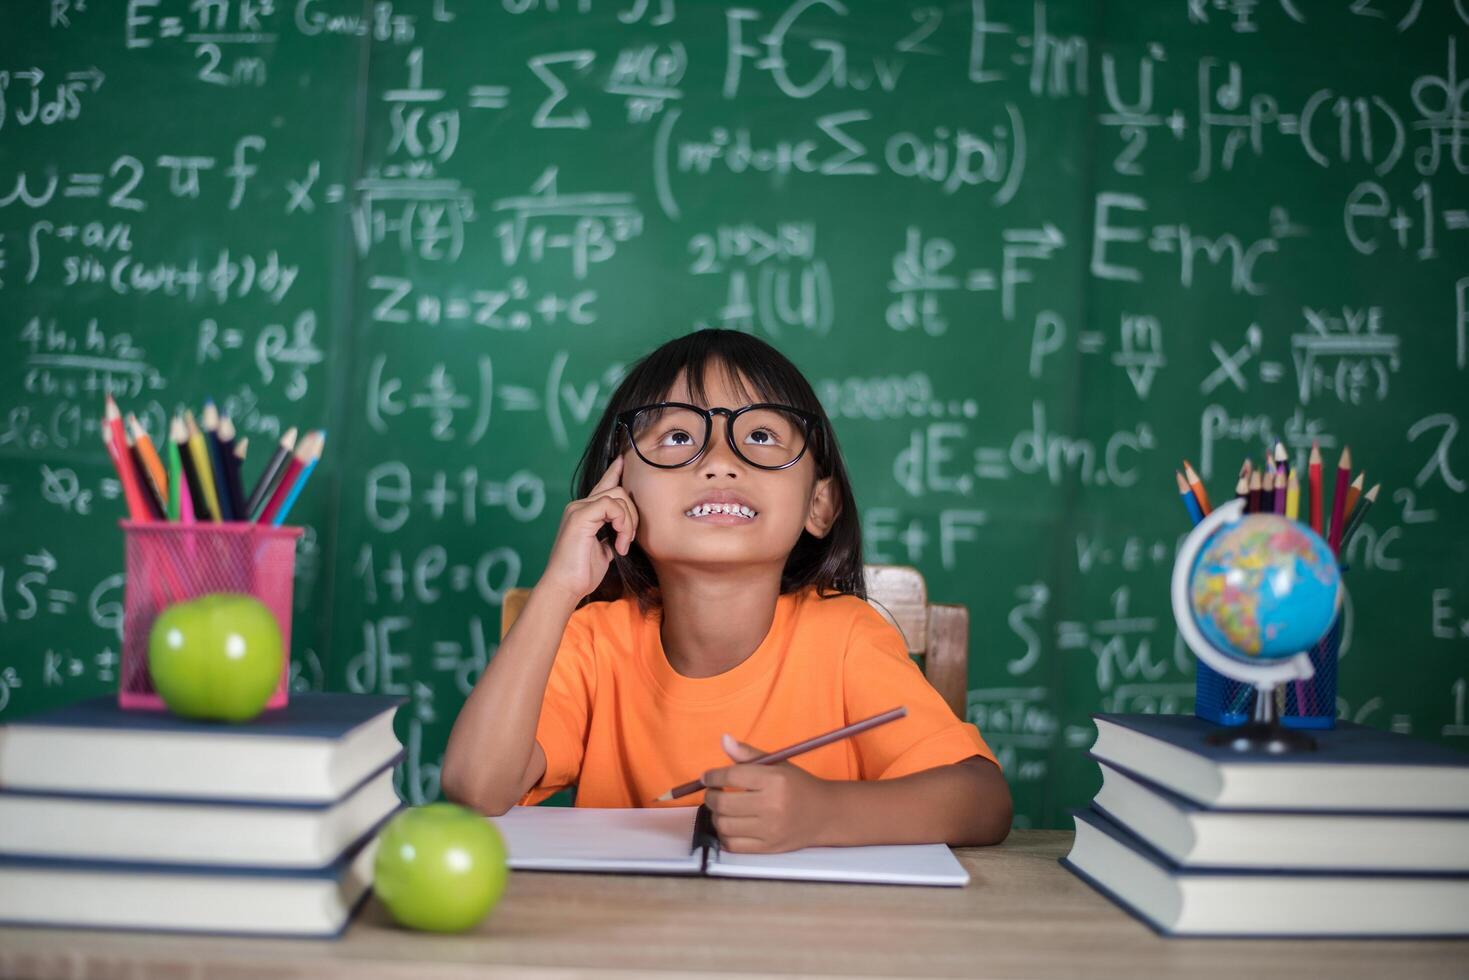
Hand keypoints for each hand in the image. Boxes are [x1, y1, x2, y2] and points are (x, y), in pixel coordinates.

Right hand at [538, 455, 638, 603]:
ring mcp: (578, 508)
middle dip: (633, 513)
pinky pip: (612, 506)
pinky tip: (619, 544)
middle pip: (618, 490)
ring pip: (618, 496)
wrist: (565, 587)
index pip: (603, 485)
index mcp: (584, 512)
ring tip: (623, 545)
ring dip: (629, 522)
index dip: (615, 471)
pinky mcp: (580, 515)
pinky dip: (622, 524)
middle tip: (629, 539)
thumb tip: (625, 531)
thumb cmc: (582, 573)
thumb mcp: (604, 550)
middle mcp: (579, 506)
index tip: (625, 460)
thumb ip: (612, 534)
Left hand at [701, 734, 832, 852]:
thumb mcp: (777, 764)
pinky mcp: (768, 848)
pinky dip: (724, 835)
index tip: (707, 777)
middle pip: (724, 803)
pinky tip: (730, 825)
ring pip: (724, 825)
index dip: (713, 776)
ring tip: (721, 809)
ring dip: (716, 816)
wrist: (824, 815)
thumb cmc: (797, 786)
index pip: (732, 776)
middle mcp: (772, 806)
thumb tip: (723, 739)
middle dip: (711, 796)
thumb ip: (748, 753)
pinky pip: (733, 845)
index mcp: (774, 780)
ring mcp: (770, 830)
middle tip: (713, 792)